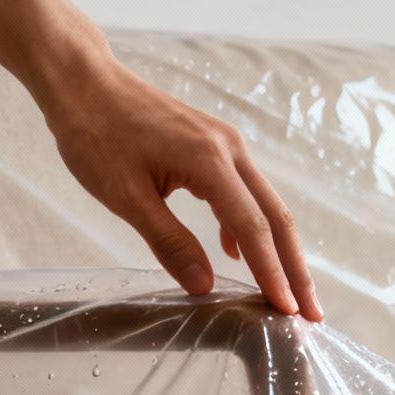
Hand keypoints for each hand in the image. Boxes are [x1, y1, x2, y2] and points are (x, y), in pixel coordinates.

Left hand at [39, 58, 322, 320]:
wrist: (82, 81)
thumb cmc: (95, 133)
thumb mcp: (126, 196)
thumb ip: (170, 242)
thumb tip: (205, 286)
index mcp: (210, 162)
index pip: (253, 229)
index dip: (272, 274)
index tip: (287, 312)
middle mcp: (230, 149)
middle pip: (276, 217)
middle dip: (295, 269)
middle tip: (312, 313)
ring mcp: (225, 144)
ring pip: (265, 205)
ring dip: (279, 250)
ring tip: (288, 292)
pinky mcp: (214, 144)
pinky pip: (244, 191)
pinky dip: (249, 226)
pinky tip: (238, 254)